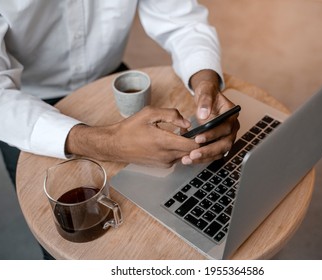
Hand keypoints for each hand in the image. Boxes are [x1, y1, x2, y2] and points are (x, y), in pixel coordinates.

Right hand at [65, 106, 199, 167]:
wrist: (115, 145)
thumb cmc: (130, 128)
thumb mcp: (149, 113)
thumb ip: (171, 114)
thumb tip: (188, 123)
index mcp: (164, 142)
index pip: (194, 145)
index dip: (203, 138)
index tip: (206, 129)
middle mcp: (167, 155)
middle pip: (193, 152)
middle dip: (199, 142)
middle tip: (202, 130)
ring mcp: (165, 162)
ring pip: (186, 155)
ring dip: (190, 146)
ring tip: (188, 133)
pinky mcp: (162, 165)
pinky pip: (178, 158)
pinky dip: (181, 150)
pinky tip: (177, 140)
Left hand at [182, 70, 239, 164]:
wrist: (207, 97)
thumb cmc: (208, 93)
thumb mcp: (206, 91)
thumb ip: (205, 100)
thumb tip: (203, 114)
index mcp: (231, 115)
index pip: (225, 128)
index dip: (213, 134)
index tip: (198, 138)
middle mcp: (232, 128)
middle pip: (225, 144)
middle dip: (209, 151)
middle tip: (193, 154)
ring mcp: (226, 137)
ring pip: (219, 151)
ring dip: (204, 157)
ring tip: (188, 159)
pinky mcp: (219, 142)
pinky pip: (213, 153)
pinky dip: (202, 158)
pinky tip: (189, 159)